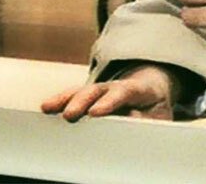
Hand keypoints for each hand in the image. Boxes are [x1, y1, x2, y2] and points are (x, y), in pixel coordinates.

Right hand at [40, 64, 178, 121]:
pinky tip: (46, 108)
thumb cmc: (155, 106)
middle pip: (97, 90)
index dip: (109, 102)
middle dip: (82, 101)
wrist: (151, 89)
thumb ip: (148, 119)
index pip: (123, 92)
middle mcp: (115, 86)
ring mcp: (100, 90)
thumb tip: (132, 120)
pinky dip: (60, 101)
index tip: (95, 112)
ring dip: (65, 99)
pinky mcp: (90, 96)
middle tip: (69, 114)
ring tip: (48, 108)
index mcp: (137, 89)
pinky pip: (73, 96)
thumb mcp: (159, 114)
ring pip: (81, 91)